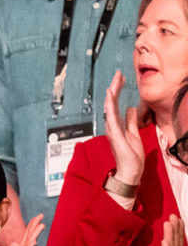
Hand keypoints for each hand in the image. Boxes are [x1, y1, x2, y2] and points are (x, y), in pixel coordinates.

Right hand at [101, 70, 146, 191]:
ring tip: (115, 80)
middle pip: (112, 102)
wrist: (130, 171)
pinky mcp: (114, 132)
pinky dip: (109, 104)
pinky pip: (110, 115)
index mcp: (117, 125)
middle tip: (119, 74)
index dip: (119, 92)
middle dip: (116, 87)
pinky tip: (110, 95)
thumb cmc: (131, 156)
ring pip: (110, 106)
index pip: (117, 104)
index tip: (122, 80)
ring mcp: (111, 128)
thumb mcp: (135, 134)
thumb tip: (130, 109)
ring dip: (112, 93)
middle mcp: (112, 125)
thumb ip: (131, 122)